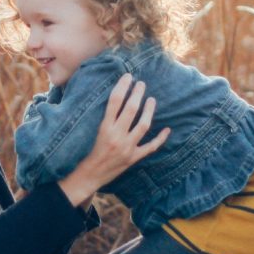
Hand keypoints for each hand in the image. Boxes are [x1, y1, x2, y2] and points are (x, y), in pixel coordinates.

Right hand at [58, 74, 169, 207]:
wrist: (88, 176)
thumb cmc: (86, 152)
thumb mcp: (91, 132)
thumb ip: (103, 117)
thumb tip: (113, 98)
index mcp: (104, 128)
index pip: (115, 101)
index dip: (122, 86)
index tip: (127, 77)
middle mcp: (116, 136)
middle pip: (131, 110)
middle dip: (137, 94)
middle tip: (141, 84)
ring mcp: (127, 148)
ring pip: (143, 125)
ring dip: (149, 110)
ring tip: (151, 99)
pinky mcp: (134, 158)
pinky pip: (151, 147)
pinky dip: (160, 138)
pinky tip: (167, 129)